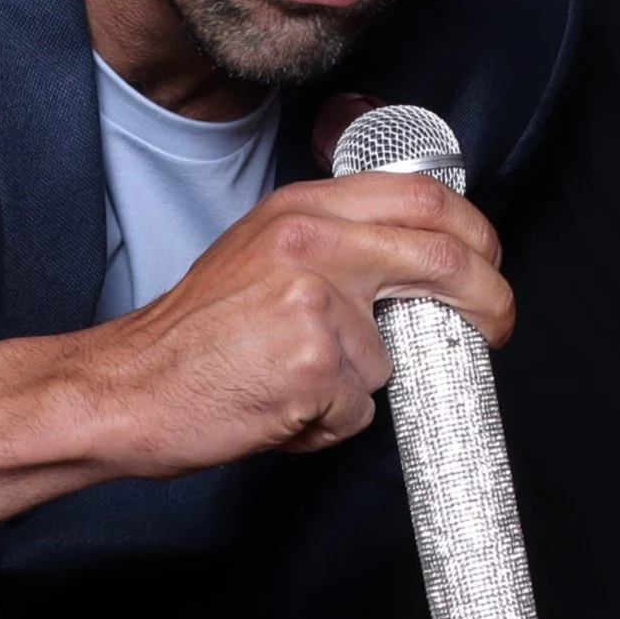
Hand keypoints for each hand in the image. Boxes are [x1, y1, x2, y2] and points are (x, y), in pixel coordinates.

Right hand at [76, 169, 512, 472]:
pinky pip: (358, 405)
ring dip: (359, 384)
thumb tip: (423, 260)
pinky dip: (330, 421)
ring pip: (392, 353)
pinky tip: (281, 407)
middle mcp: (313, 244)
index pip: (423, 197)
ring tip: (294, 382)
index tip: (490, 260)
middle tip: (498, 325)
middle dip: (489, 297)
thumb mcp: (265, 250)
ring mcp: (316, 304)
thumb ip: (341, 242)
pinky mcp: (313, 366)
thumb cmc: (194, 334)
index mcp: (305, 208)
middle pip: (443, 258)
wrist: (121, 390)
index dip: (475, 231)